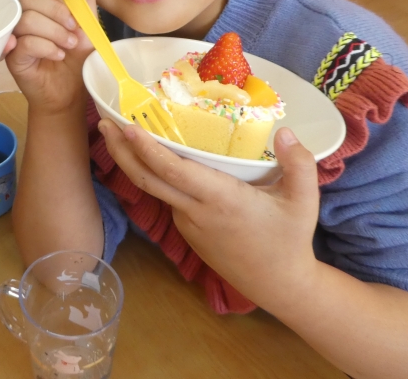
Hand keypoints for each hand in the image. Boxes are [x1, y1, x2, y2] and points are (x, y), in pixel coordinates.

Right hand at [5, 0, 95, 113]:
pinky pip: (24, 42)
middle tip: (73, 28)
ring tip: (68, 45)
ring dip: (54, 32)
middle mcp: (25, 17)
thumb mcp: (88, 27)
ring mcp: (16, 36)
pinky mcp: (12, 56)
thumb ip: (84, 1)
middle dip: (56, 11)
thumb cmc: (77, 59)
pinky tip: (57, 55)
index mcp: (42, 6)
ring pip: (27, 20)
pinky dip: (45, 47)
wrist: (70, 92)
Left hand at [100, 120, 320, 313]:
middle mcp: (196, 210)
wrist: (278, 285)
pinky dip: (153, 176)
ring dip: (133, 161)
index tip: (127, 127)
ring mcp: (187, 222)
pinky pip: (167, 197)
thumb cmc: (290, 240)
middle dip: (121, 151)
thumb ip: (299, 163)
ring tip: (120, 132)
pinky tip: (152, 157)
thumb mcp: (304, 201)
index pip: (173, 172)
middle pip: (146, 179)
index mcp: (220, 199)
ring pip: (154, 188)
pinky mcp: (187, 229)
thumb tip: (284, 131)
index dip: (147, 149)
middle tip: (104, 122)